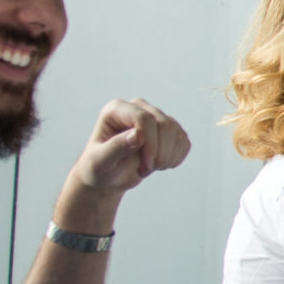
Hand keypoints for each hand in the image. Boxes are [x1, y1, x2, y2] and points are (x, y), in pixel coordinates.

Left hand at [66, 98, 190, 201]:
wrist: (110, 175)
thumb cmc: (100, 168)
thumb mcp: (100, 162)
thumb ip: (115, 148)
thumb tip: (138, 134)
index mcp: (116, 110)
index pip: (144, 118)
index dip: (150, 143)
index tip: (146, 165)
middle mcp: (138, 108)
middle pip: (164, 124)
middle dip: (160, 153)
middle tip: (145, 170)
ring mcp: (155, 117)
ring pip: (176, 133)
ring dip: (167, 157)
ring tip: (150, 168)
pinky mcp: (169, 129)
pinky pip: (184, 141)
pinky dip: (176, 157)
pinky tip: (161, 165)